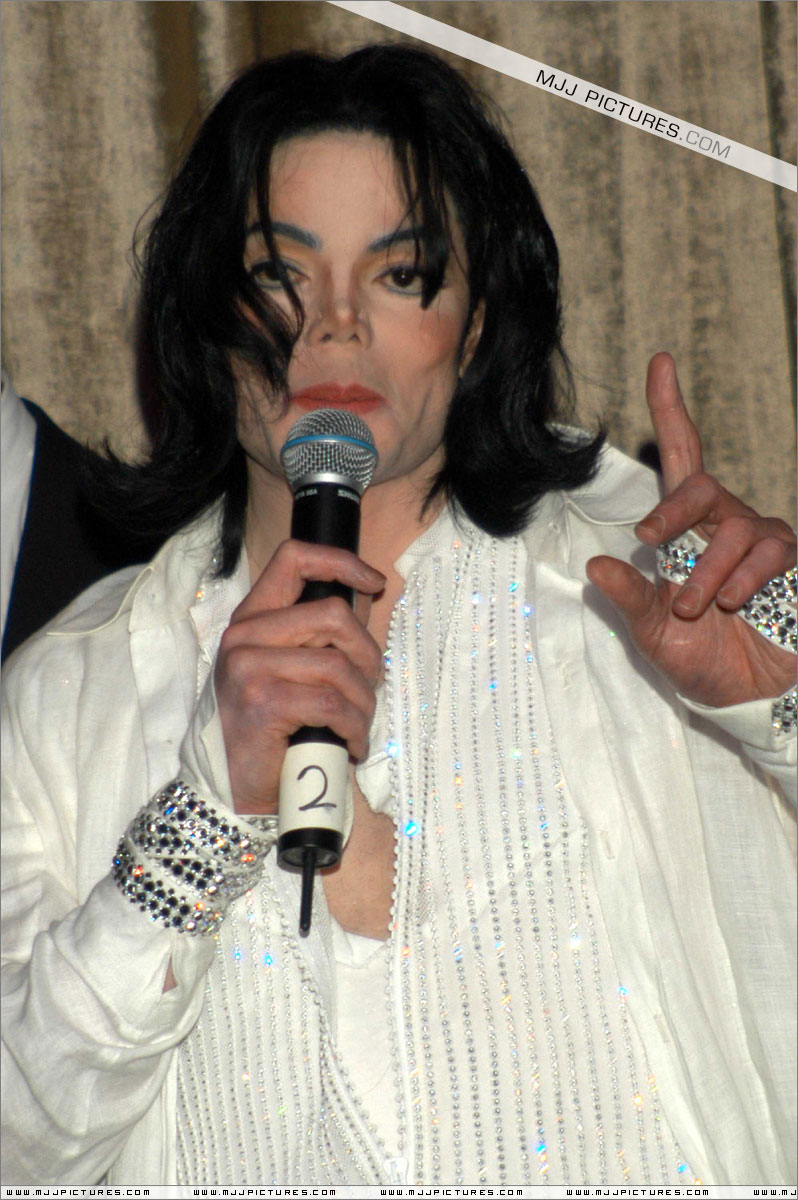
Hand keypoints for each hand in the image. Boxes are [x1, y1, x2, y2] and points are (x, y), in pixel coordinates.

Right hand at [215, 540, 384, 813]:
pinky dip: (355, 727)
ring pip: (338, 665)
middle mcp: (244, 636)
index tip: (374, 583)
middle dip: (367, 654)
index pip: (294, 559)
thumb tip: (366, 601)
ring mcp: (249, 668)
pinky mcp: (264, 703)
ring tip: (359, 724)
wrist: (231, 788)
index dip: (341, 562)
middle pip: (333, 615)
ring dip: (364, 702)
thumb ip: (317, 636)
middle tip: (369, 686)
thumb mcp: (284, 671)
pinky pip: (332, 704)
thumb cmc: (268, 729)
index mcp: (251, 620)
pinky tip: (352, 743)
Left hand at [586, 352, 795, 707]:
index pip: (681, 459)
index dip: (672, 409)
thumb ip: (630, 599)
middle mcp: (722, 526)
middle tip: (650, 537)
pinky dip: (743, 576)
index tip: (660, 361)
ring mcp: (759, 541)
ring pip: (732, 527)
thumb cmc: (698, 658)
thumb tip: (595, 566)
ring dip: (706, 569)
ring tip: (693, 608)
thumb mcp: (651, 633)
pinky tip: (732, 602)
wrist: (746, 697)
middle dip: (672, 509)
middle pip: (701, 484)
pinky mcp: (788, 563)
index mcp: (685, 531)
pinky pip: (768, 550)